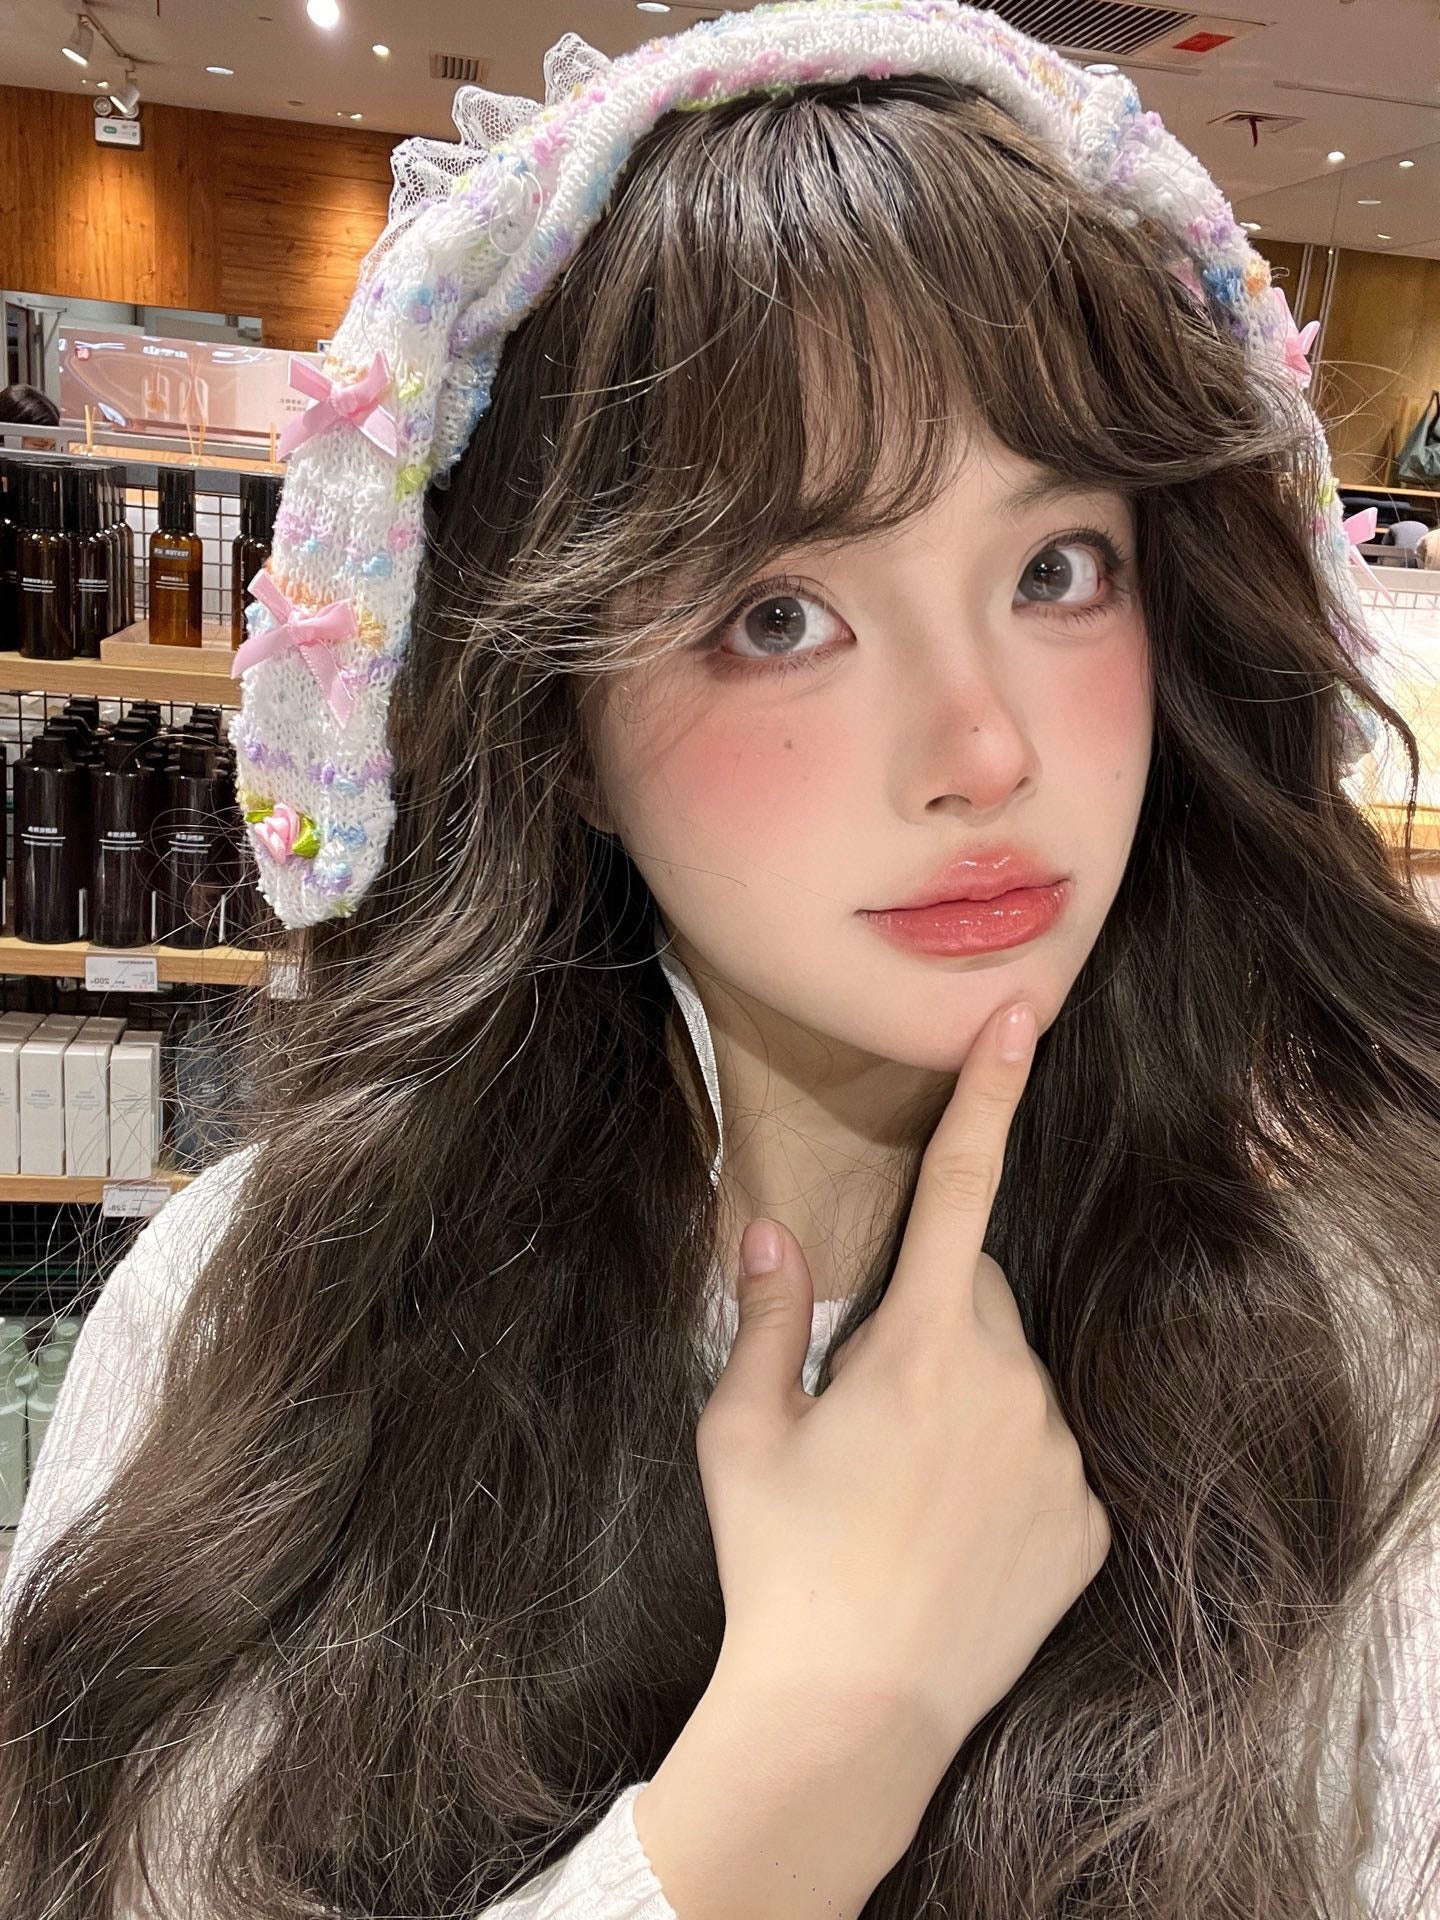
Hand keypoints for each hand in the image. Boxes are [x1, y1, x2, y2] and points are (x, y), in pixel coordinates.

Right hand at [696, 999, 1111, 1759]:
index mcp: (920, 1346)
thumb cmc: (779, 1563)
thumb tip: (772, 1235)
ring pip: (1012, 1380)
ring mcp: (1058, 1456)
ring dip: (967, 1401)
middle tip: (863, 1407)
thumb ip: (767, 1317)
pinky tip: (949, 1537)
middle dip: (929, 1319)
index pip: (960, 1188)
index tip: (1021, 1014)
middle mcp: (1009, 1385)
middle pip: (976, 1297)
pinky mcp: (1087, 1523)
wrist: (849, 1715)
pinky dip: (1005, 1471)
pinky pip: (1046, 1458)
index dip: (989, 1092)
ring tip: (902, 1492)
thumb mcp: (739, 1433)